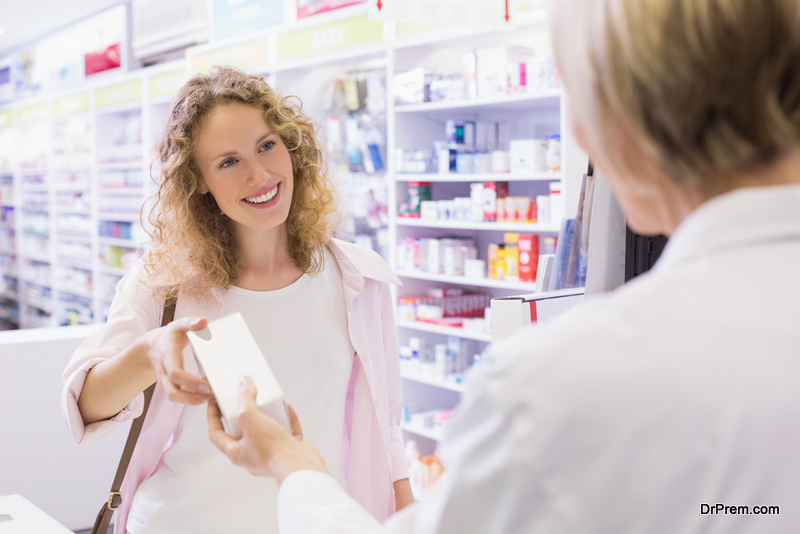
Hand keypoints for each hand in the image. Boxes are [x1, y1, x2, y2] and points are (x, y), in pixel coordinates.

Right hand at [141, 316, 210, 404]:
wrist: (153, 346)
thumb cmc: (170, 335)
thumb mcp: (179, 325)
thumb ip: (190, 322)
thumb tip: (203, 321)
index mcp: (167, 356)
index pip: (175, 373)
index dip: (190, 381)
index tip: (207, 384)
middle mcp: (165, 371)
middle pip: (173, 392)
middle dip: (191, 398)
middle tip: (211, 396)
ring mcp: (166, 380)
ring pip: (175, 397)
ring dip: (192, 401)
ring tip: (212, 398)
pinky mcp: (171, 385)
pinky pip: (179, 396)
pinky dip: (192, 398)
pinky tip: (206, 395)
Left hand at [207, 377, 328, 483]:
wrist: (298, 466)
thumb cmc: (271, 450)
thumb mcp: (251, 418)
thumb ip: (245, 399)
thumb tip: (244, 383)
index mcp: (236, 452)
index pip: (216, 434)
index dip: (213, 417)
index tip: (214, 402)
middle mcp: (251, 456)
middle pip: (242, 431)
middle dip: (245, 414)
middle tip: (246, 399)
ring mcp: (270, 455)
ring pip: (265, 432)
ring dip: (268, 416)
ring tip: (269, 402)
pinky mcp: (288, 452)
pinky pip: (285, 433)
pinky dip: (286, 421)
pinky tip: (288, 410)